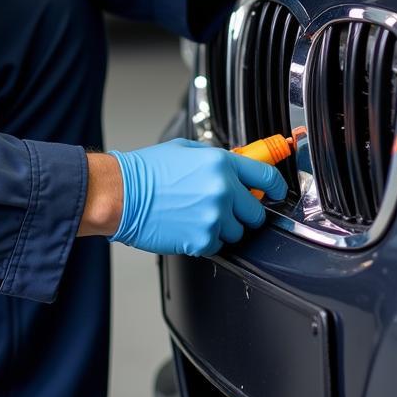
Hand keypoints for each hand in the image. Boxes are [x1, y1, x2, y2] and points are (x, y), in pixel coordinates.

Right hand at [108, 138, 286, 255]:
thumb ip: (216, 159)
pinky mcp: (202, 239)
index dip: (276, 187)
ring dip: (223, 227)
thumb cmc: (146, 172)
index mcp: (220, 164)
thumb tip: (236, 168)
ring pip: (237, 232)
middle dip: (242, 212)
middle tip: (223, 207)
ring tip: (197, 215)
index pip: (266, 177)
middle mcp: (222, 189)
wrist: (121, 194)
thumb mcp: (185, 151)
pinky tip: (187, 226)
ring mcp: (213, 216)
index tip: (276, 193)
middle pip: (255, 212)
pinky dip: (206, 239)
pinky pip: (218, 245)